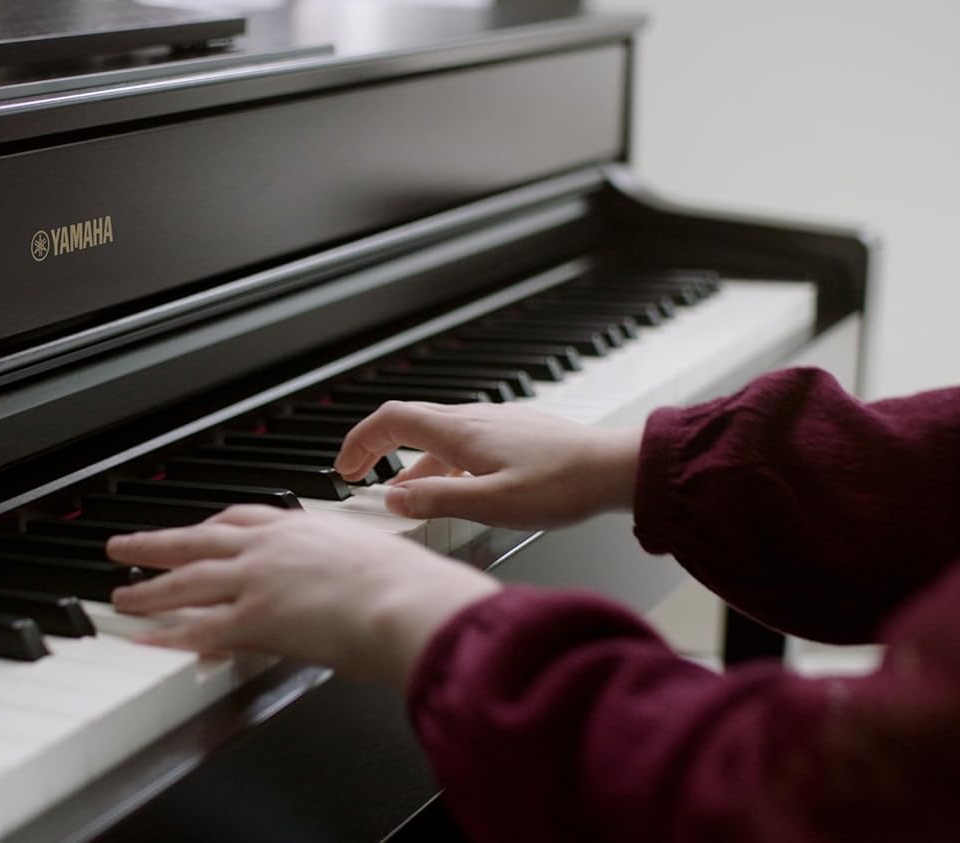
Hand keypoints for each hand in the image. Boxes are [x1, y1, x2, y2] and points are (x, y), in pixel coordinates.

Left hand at [106, 505, 500, 686]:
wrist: (410, 603)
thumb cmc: (412, 588)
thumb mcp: (379, 561)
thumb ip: (358, 570)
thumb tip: (370, 586)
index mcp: (305, 528)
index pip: (244, 519)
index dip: (212, 527)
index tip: (194, 531)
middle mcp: (273, 548)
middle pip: (199, 540)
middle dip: (158, 544)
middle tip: (125, 545)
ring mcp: (258, 581)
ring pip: (187, 580)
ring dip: (148, 588)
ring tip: (121, 595)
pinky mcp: (253, 620)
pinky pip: (196, 628)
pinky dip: (164, 635)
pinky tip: (143, 640)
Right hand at [333, 401, 641, 529]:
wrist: (615, 468)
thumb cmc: (562, 485)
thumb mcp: (492, 504)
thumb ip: (438, 500)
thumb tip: (392, 500)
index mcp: (460, 431)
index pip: (390, 420)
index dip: (359, 441)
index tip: (343, 468)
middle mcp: (473, 419)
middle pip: (408, 423)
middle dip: (376, 448)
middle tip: (358, 475)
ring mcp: (494, 423)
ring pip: (436, 436)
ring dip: (411, 462)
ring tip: (403, 495)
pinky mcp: (512, 434)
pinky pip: (463, 443)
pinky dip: (441, 463)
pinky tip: (455, 489)